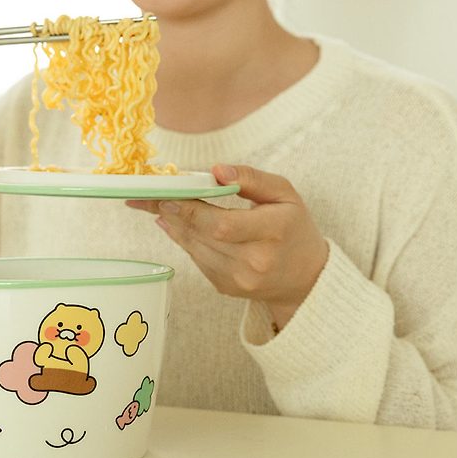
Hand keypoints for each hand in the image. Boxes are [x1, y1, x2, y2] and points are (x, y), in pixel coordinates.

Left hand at [126, 165, 328, 329]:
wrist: (305, 278)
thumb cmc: (293, 228)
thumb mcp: (284, 194)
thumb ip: (251, 178)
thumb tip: (215, 170)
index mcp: (272, 231)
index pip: (222, 223)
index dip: (191, 209)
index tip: (168, 194)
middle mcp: (254, 261)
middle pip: (202, 235)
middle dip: (173, 212)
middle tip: (151, 196)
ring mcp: (238, 279)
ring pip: (194, 248)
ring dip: (173, 225)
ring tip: (157, 206)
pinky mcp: (226, 287)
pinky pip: (197, 259)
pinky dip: (184, 240)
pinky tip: (174, 224)